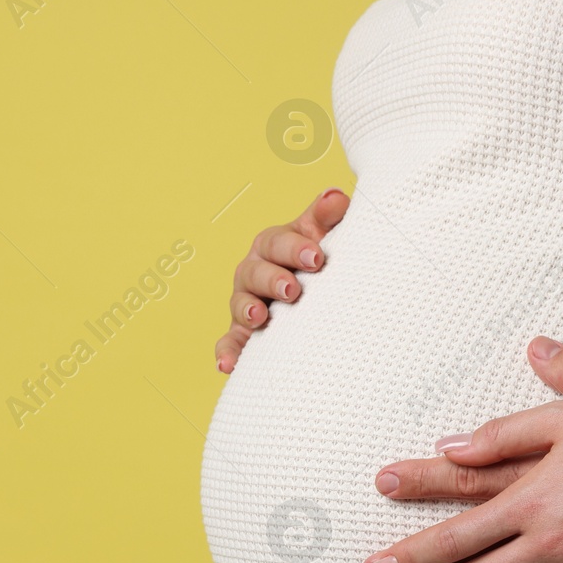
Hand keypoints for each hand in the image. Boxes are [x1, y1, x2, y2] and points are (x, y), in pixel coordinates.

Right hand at [215, 187, 348, 373]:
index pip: (279, 242)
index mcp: (273, 244)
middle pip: (256, 272)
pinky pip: (230, 342)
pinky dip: (227, 352)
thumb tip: (336, 196)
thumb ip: (327, 217)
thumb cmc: (317, 258)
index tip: (317, 257)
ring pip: (240, 304)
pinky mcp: (242, 333)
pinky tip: (226, 366)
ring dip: (247, 310)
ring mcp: (246, 302)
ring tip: (260, 318)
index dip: (296, 249)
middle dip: (273, 280)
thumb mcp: (322, 236)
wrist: (315, 292)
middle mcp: (254, 271)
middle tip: (293, 290)